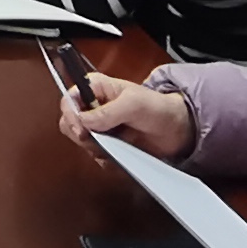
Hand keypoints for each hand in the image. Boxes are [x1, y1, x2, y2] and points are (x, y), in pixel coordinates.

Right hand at [58, 72, 192, 159]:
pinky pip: (95, 155)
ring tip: (116, 147)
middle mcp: (93, 106)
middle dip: (81, 136)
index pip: (69, 100)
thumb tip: (84, 121)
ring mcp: (99, 127)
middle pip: (69, 123)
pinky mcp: (107, 144)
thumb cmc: (159, 108)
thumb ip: (108, 112)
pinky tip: (120, 155)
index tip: (82, 131)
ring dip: (95, 149)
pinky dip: (105, 160)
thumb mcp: (134, 104)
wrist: (177, 129)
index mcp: (95, 88)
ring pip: (81, 142)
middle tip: (98, 142)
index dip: (71, 115)